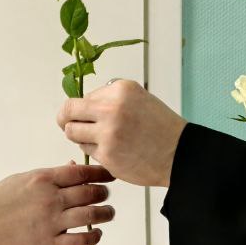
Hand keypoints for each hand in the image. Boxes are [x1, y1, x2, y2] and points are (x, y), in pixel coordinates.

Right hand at [0, 163, 114, 244]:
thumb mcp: (21, 179)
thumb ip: (49, 175)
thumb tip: (73, 168)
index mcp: (43, 179)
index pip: (82, 173)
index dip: (101, 173)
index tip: (110, 174)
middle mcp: (51, 199)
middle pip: (90, 193)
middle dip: (103, 193)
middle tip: (105, 195)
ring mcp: (51, 222)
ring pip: (90, 215)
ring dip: (104, 214)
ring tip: (108, 213)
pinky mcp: (49, 244)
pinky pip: (80, 241)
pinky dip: (93, 237)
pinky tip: (96, 234)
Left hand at [57, 80, 186, 186]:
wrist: (179, 153)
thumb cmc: (159, 127)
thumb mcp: (138, 98)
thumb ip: (109, 98)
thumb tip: (81, 102)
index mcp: (119, 90)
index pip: (81, 97)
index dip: (79, 108)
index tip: (79, 114)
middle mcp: (111, 108)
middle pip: (68, 112)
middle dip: (66, 120)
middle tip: (69, 125)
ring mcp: (108, 132)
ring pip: (72, 132)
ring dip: (79, 137)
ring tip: (97, 139)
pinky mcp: (107, 154)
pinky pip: (85, 150)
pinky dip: (94, 151)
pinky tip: (112, 150)